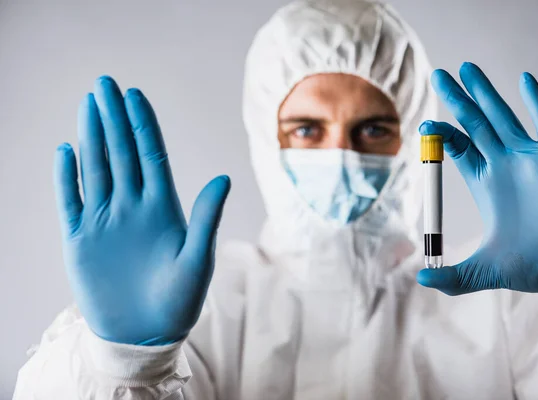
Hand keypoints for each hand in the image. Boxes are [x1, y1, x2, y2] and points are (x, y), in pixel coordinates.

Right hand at [54, 76, 229, 344]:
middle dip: (113, 118)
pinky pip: (71, 200)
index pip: (151, 154)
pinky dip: (67, 176)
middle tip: (104, 84)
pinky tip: (66, 150)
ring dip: (91, 136)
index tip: (135, 95)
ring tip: (88, 104)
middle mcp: (132, 206)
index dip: (142, 124)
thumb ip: (206, 217)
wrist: (145, 333)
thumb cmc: (179, 300)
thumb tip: (224, 177)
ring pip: (96, 168)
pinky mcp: (81, 239)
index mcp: (162, 207)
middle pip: (121, 153)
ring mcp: (105, 220)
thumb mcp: (198, 258)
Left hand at [417, 62, 537, 294]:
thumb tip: (421, 281)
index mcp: (484, 183)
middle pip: (474, 124)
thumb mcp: (483, 271)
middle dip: (457, 100)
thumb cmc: (532, 266)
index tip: (426, 124)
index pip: (458, 148)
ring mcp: (529, 159)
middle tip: (439, 75)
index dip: (442, 134)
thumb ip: (453, 277)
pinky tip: (524, 79)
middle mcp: (503, 165)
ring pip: (503, 117)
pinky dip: (535, 102)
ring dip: (486, 93)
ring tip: (468, 68)